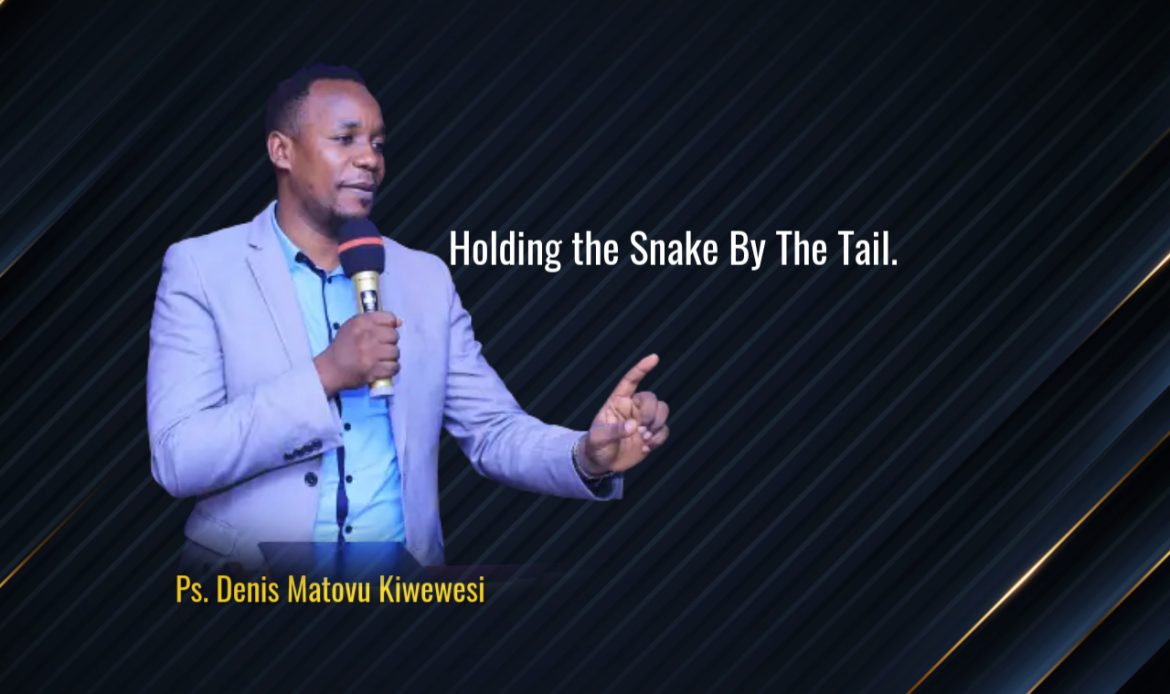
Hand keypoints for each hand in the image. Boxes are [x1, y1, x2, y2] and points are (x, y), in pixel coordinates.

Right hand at [313, 311, 401, 396]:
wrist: (331, 368)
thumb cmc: (343, 346)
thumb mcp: (354, 326)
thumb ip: (376, 321)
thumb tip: (399, 322)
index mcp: (362, 322)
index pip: (390, 318)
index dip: (389, 326)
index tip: (383, 333)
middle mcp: (367, 336)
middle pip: (394, 336)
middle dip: (390, 342)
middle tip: (381, 348)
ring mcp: (371, 354)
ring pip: (395, 352)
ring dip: (391, 357)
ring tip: (382, 358)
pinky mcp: (373, 370)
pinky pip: (394, 367)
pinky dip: (391, 369)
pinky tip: (384, 367)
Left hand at [580, 353, 669, 475]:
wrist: (602, 463)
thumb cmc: (596, 445)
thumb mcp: (598, 438)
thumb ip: (614, 431)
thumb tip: (633, 427)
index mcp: (617, 401)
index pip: (630, 380)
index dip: (642, 368)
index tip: (654, 358)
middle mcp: (633, 407)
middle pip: (652, 398)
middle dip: (651, 414)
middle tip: (641, 431)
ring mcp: (643, 420)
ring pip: (663, 410)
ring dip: (658, 425)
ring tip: (644, 439)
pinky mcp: (651, 433)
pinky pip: (665, 429)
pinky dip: (659, 439)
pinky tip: (646, 448)